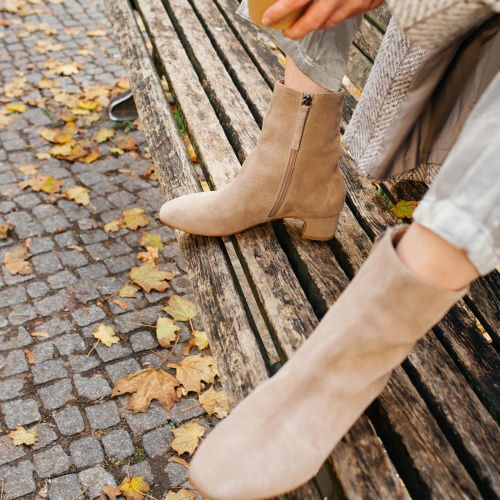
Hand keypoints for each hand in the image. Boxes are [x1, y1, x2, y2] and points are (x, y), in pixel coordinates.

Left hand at [262, 0, 384, 39]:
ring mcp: (358, 0)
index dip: (281, 11)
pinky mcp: (371, 2)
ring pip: (332, 20)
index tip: (268, 19)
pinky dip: (334, 17)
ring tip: (303, 27)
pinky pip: (348, 14)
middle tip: (286, 33)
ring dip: (316, 26)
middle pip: (315, 20)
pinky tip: (327, 16)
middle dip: (298, 30)